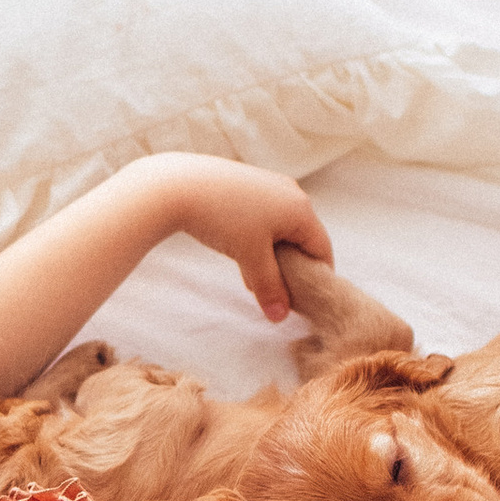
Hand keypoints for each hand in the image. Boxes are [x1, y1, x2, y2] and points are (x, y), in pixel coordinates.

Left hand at [180, 162, 333, 321]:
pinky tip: (238, 253)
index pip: (321, 249)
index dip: (316, 278)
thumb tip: (280, 317)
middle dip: (289, 268)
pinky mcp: (248, 183)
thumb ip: (269, 288)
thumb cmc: (223, 219)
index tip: (302, 301)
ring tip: (250, 277)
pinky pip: (263, 217)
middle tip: (272, 291)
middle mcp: (291, 192)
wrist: (178, 185)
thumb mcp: (250, 258)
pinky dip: (256, 238)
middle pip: (301, 239)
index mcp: (301, 209)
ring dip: (269, 256)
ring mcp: (269, 185)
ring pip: (279, 229)